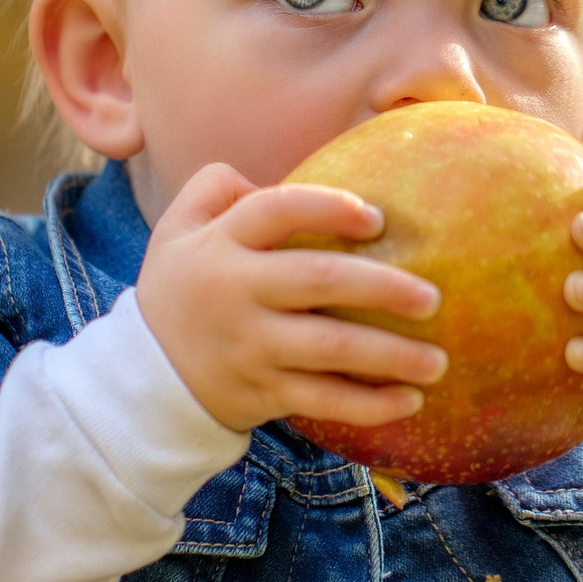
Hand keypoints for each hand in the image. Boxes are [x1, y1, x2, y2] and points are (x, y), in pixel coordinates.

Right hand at [138, 163, 447, 434]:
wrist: (145, 378)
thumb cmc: (181, 291)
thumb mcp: (176, 229)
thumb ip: (216, 187)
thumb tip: (272, 176)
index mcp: (219, 245)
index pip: (275, 211)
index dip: (327, 208)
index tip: (376, 218)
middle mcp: (235, 292)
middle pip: (318, 279)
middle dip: (382, 286)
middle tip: (432, 297)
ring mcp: (250, 346)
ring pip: (329, 348)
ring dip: (390, 356)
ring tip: (438, 361)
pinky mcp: (261, 391)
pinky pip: (323, 399)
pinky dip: (368, 405)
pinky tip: (409, 401)